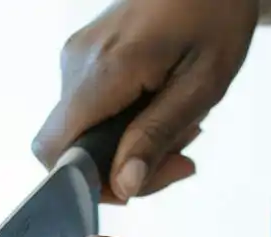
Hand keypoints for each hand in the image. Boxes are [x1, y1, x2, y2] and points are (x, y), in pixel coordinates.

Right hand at [35, 0, 259, 202]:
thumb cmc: (216, 16)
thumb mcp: (202, 85)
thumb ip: (157, 136)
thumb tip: (124, 186)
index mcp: (103, 71)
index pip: (54, 151)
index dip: (89, 182)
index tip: (142, 179)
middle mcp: (76, 63)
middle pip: (71, 147)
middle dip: (124, 166)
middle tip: (182, 156)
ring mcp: (76, 56)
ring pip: (84, 130)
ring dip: (132, 143)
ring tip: (183, 122)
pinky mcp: (85, 54)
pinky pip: (92, 108)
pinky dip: (127, 122)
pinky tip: (164, 105)